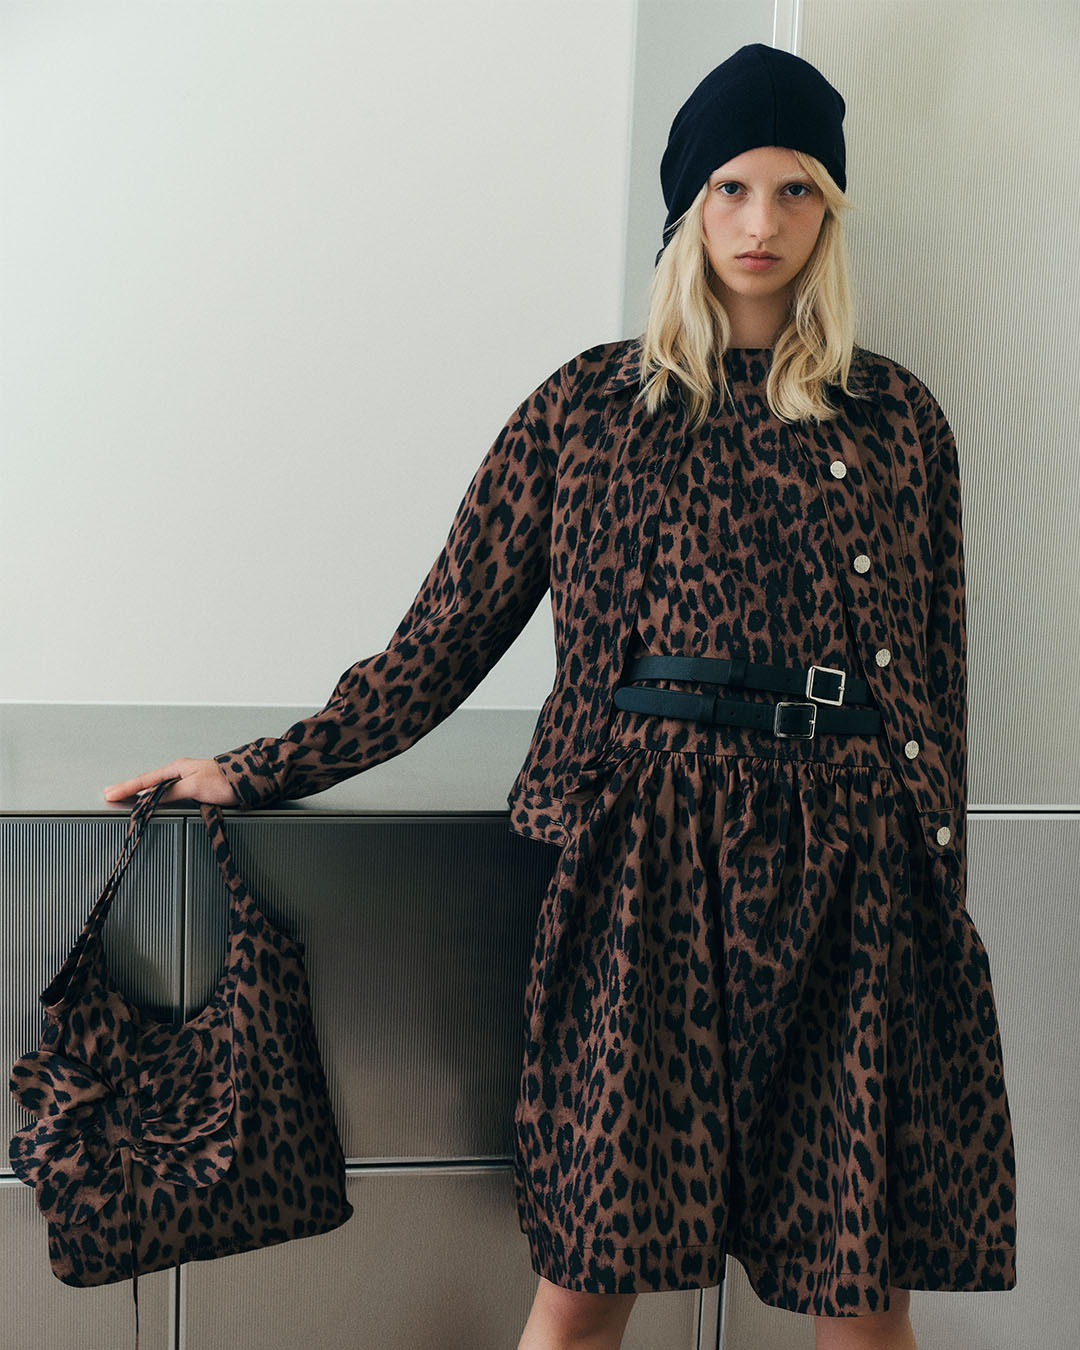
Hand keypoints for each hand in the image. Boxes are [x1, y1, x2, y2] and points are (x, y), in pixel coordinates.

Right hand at [103, 758, 239, 806]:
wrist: (249, 781)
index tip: (110, 792)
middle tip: (110, 794)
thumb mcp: (194, 787)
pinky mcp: (195, 787)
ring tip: (125, 796)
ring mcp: (187, 779)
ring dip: (141, 791)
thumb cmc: (226, 780)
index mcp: (178, 768)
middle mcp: (181, 772)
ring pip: (158, 786)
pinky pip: (168, 791)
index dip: (127, 787)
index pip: (146, 780)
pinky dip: (156, 795)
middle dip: (129, 787)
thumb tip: (149, 797)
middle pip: (148, 782)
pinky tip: (153, 799)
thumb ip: (170, 792)